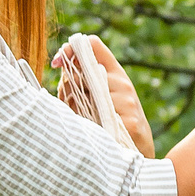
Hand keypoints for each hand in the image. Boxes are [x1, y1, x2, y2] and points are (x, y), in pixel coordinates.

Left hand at [52, 35, 154, 156]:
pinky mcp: (129, 120)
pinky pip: (96, 117)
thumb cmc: (113, 122)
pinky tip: (93, 130)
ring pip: (85, 94)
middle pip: (82, 70)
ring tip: (84, 120)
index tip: (56, 63)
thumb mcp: (100, 96)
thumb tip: (61, 70)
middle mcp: (122, 82)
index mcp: (115, 72)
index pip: (92, 44)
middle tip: (71, 103)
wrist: (138, 151)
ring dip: (76, 107)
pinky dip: (87, 124)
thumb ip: (82, 82)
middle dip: (68, 86)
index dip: (69, 49)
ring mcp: (127, 100)